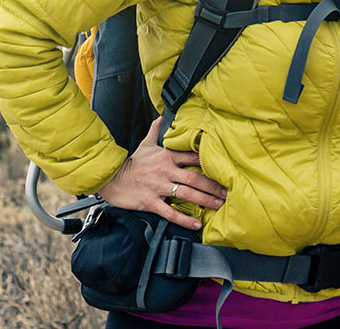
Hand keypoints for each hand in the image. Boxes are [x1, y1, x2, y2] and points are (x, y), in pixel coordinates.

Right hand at [97, 119, 226, 230]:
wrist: (113, 178)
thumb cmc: (132, 162)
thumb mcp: (145, 143)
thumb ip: (156, 130)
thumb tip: (162, 115)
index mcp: (166, 156)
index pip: (191, 157)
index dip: (208, 162)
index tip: (223, 167)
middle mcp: (165, 170)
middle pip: (194, 177)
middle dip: (213, 185)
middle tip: (227, 192)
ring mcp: (159, 187)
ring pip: (187, 194)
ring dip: (205, 200)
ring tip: (219, 205)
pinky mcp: (151, 202)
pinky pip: (171, 213)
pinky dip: (185, 220)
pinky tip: (197, 225)